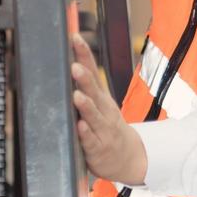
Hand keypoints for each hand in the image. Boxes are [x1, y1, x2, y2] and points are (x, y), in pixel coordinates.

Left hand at [70, 33, 147, 184]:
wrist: (128, 158)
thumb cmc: (107, 126)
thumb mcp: (99, 104)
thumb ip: (85, 85)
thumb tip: (67, 60)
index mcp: (101, 96)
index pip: (93, 71)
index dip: (84, 55)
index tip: (75, 38)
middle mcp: (104, 110)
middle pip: (94, 91)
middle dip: (85, 78)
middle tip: (74, 66)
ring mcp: (103, 129)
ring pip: (94, 116)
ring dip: (86, 105)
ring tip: (77, 95)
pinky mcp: (98, 149)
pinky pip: (91, 141)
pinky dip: (86, 134)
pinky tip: (80, 126)